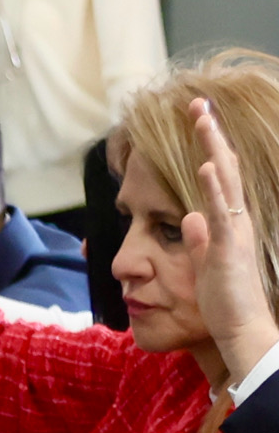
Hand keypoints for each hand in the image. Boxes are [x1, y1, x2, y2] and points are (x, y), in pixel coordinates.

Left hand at [185, 94, 278, 386]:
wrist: (241, 327)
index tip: (197, 121)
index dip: (208, 148)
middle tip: (197, 104)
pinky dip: (215, 187)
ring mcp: (235, 229)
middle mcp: (236, 219)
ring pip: (226, 180)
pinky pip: (224, 210)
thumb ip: (200, 238)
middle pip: (224, 167)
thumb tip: (191, 217)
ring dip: (213, 148)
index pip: (218, 177)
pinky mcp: (232, 245)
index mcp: (229, 222)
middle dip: (210, 135)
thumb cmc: (224, 299)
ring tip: (202, 119)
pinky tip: (208, 165)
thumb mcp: (207, 261)